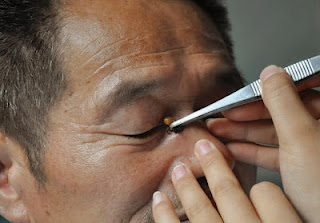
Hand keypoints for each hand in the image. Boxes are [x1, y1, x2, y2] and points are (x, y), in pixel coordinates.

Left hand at [152, 139, 301, 222]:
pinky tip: (159, 201)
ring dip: (187, 187)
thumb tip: (273, 190)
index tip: (255, 184)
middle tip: (202, 146)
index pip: (268, 193)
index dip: (259, 184)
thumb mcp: (301, 222)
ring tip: (178, 170)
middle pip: (229, 192)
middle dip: (214, 166)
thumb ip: (287, 206)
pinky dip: (165, 215)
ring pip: (202, 211)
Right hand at [207, 66, 319, 221]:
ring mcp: (311, 151)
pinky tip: (232, 147)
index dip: (267, 90)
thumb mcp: (300, 138)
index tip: (244, 94)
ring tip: (218, 130)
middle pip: (281, 112)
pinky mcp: (301, 170)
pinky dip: (251, 150)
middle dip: (247, 114)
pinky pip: (273, 154)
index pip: (298, 89)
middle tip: (224, 114)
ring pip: (274, 134)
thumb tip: (270, 73)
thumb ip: (282, 102)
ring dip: (243, 132)